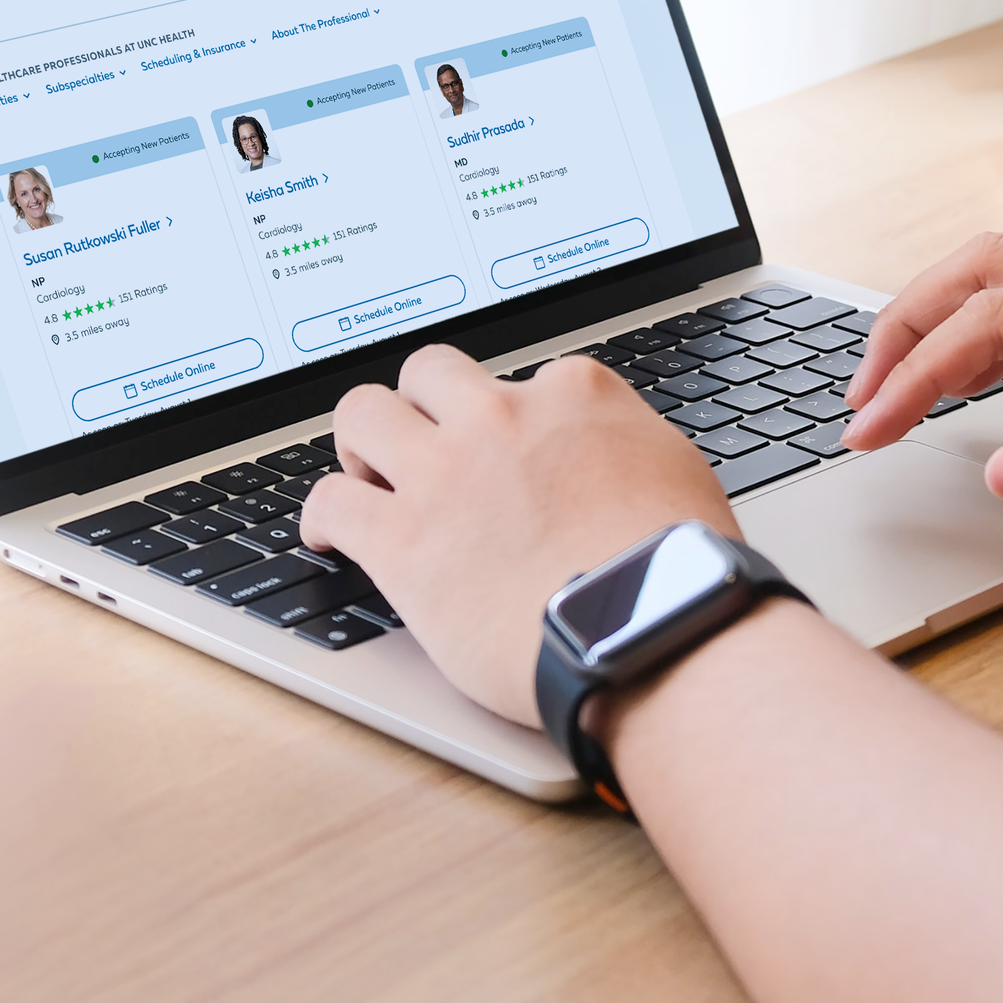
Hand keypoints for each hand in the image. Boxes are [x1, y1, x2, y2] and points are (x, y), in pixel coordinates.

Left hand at [299, 344, 739, 725]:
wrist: (651, 630)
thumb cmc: (679, 569)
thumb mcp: (677, 473)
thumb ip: (629, 445)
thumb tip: (616, 454)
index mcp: (574, 396)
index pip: (523, 380)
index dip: (511, 421)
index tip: (508, 451)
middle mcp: (501, 417)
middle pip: (429, 373)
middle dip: (420, 405)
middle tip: (422, 445)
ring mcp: (445, 473)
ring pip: (363, 413)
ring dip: (362, 443)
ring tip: (367, 475)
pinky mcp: (403, 538)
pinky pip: (330, 501)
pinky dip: (323, 516)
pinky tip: (329, 534)